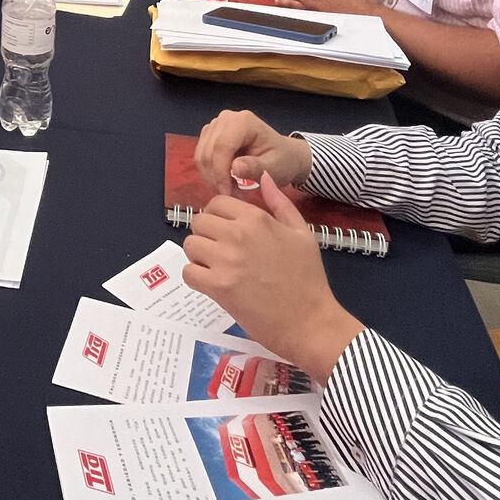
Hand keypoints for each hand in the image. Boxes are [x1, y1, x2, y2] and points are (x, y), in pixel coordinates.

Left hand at [182, 174, 363, 382]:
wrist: (310, 321)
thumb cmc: (308, 278)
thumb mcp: (302, 233)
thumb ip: (279, 203)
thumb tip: (263, 177)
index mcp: (256, 218)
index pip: (216, 203)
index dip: (217, 215)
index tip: (225, 231)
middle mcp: (237, 234)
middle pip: (199, 222)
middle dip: (206, 235)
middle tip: (220, 251)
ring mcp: (225, 260)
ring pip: (190, 245)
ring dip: (199, 255)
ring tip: (216, 267)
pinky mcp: (218, 287)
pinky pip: (189, 272)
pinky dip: (196, 277)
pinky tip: (213, 283)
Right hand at [196, 109, 310, 191]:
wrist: (283, 155)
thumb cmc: (282, 161)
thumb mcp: (275, 168)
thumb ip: (256, 168)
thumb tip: (235, 168)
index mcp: (243, 122)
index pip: (222, 147)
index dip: (220, 172)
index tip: (226, 193)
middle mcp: (226, 119)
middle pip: (208, 152)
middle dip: (216, 178)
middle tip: (232, 196)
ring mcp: (216, 125)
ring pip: (202, 156)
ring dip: (212, 177)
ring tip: (232, 189)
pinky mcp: (210, 135)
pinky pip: (201, 157)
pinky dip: (210, 173)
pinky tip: (226, 181)